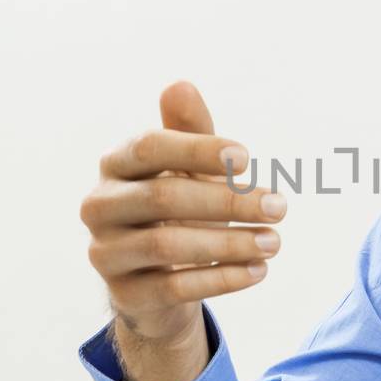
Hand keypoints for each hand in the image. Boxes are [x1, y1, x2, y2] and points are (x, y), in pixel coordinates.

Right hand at [80, 79, 287, 344]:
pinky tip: (259, 270)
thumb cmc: (176, 208)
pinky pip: (174, 287)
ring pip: (168, 246)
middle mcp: (100, 206)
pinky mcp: (124, 294)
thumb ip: (189, 130)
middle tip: (280, 206)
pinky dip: (222, 278)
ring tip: (275, 242)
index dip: (197, 149)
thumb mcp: (186, 168)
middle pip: (163, 198)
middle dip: (227, 200)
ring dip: (230, 243)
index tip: (246, 158)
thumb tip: (180, 85)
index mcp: (115, 165)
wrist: (154, 282)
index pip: (150, 148)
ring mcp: (106, 253)